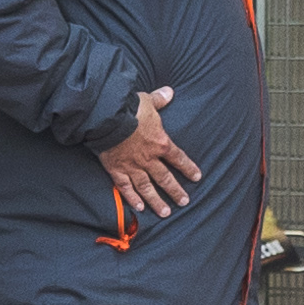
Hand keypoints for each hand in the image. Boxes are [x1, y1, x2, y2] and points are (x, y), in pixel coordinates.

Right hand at [98, 86, 200, 218]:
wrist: (107, 119)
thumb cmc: (129, 108)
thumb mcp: (148, 101)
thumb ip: (160, 99)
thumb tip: (169, 91)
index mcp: (160, 143)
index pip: (178, 158)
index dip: (188, 168)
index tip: (196, 178)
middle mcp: (149, 158)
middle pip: (165, 178)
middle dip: (175, 191)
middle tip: (184, 202)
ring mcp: (132, 166)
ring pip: (147, 188)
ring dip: (157, 201)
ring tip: (165, 213)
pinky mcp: (116, 170)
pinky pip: (125, 187)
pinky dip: (132, 198)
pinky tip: (139, 208)